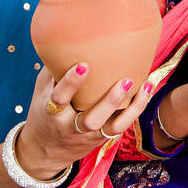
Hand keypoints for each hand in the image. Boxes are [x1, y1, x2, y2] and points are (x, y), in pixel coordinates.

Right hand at [16, 63, 153, 177]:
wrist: (44, 151)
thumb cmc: (43, 112)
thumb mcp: (41, 92)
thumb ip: (52, 70)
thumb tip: (64, 36)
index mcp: (52, 113)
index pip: (59, 98)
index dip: (71, 83)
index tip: (83, 64)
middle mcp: (70, 127)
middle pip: (90, 120)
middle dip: (109, 102)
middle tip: (125, 80)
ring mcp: (88, 135)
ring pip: (111, 127)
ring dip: (130, 108)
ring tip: (144, 85)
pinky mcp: (101, 138)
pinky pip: (120, 126)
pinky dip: (135, 110)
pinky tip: (147, 90)